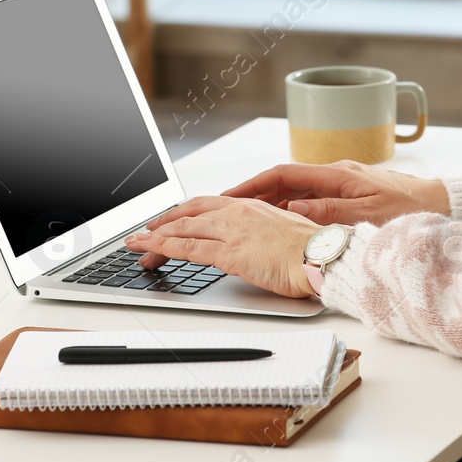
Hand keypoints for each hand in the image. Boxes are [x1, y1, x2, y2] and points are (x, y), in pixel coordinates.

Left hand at [124, 197, 318, 298]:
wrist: (325, 256)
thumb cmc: (313, 250)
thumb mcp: (283, 233)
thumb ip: (263, 234)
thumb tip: (254, 244)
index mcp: (251, 206)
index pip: (207, 204)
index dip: (183, 212)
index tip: (169, 221)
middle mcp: (238, 213)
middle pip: (189, 213)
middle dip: (163, 224)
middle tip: (145, 235)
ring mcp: (232, 231)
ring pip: (182, 229)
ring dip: (154, 237)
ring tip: (135, 245)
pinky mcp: (230, 252)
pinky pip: (188, 248)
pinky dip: (164, 248)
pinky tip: (150, 251)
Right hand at [221, 160, 449, 226]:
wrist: (442, 204)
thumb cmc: (410, 210)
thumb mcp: (366, 216)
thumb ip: (327, 212)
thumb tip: (291, 210)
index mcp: (337, 174)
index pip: (282, 173)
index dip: (252, 183)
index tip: (229, 195)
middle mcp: (336, 174)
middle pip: (284, 181)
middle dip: (254, 193)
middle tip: (227, 208)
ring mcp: (343, 183)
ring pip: (297, 191)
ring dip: (272, 202)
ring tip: (247, 217)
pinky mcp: (351, 194)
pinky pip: (312, 199)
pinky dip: (293, 208)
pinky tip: (284, 223)